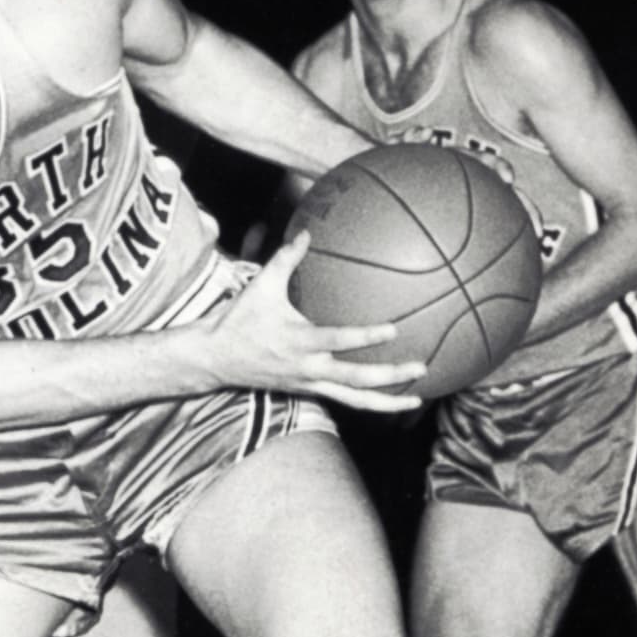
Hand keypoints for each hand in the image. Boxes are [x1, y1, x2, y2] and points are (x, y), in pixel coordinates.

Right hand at [193, 234, 425, 412]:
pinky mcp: (307, 391)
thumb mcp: (261, 286)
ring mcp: (308, 384)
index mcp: (298, 341)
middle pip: (356, 379)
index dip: (366, 337)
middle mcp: (307, 368)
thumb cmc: (239, 319)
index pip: (338, 341)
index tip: (394, 330)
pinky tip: (390, 399)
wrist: (215, 359)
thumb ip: (286, 259)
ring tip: (415, 399)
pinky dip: (368, 403)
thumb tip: (307, 233)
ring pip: (353, 400)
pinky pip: (343, 400)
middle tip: (420, 365)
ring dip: (386, 401)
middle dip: (390, 376)